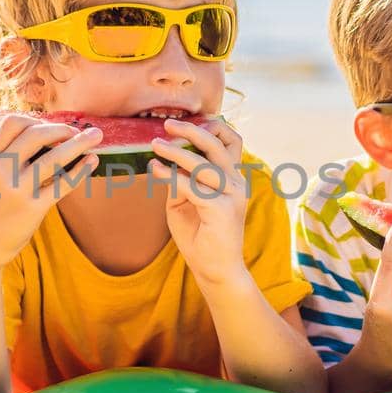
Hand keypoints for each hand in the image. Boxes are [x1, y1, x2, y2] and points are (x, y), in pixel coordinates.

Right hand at [0, 115, 101, 270]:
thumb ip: (7, 157)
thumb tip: (43, 135)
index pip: (12, 123)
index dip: (36, 120)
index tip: (51, 127)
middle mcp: (0, 170)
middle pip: (36, 134)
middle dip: (62, 128)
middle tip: (78, 131)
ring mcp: (17, 190)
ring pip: (54, 157)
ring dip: (79, 143)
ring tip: (96, 136)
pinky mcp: (33, 209)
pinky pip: (63, 184)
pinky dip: (81, 170)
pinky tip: (92, 161)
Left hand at [147, 119, 247, 284]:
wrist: (216, 270)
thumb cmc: (201, 235)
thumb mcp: (187, 201)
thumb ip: (182, 180)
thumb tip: (165, 159)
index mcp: (232, 177)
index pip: (231, 141)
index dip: (212, 127)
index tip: (186, 123)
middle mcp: (236, 182)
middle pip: (219, 144)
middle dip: (192, 130)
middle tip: (167, 125)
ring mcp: (232, 195)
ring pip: (203, 163)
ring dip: (176, 151)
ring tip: (155, 145)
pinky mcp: (221, 210)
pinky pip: (191, 185)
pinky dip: (170, 174)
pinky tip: (154, 169)